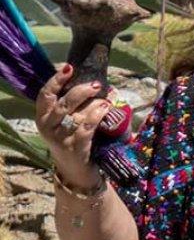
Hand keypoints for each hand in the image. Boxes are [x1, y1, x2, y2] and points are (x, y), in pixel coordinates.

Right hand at [36, 65, 110, 182]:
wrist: (75, 171)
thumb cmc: (72, 140)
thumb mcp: (64, 123)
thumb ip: (71, 106)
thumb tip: (91, 82)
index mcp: (42, 117)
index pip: (45, 95)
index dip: (56, 80)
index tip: (69, 68)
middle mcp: (48, 127)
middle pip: (63, 103)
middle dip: (81, 91)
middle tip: (97, 85)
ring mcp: (60, 138)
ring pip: (76, 114)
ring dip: (94, 103)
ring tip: (106, 98)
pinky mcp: (75, 147)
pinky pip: (87, 127)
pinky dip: (97, 115)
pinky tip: (106, 109)